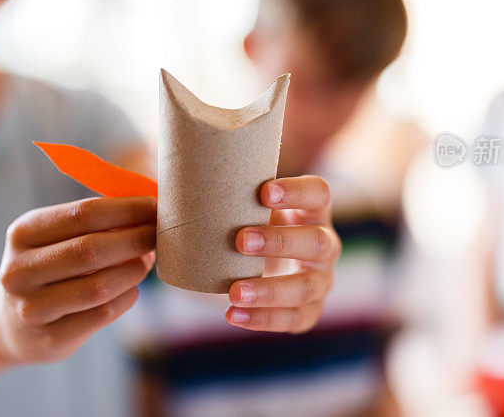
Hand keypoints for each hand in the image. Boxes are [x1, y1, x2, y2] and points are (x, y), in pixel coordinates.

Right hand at [0, 197, 155, 362]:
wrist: (13, 325)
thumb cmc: (50, 268)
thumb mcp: (56, 238)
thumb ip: (94, 222)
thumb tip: (150, 209)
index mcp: (22, 233)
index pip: (83, 213)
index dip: (127, 209)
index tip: (156, 206)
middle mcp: (19, 271)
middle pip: (91, 249)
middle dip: (135, 239)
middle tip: (159, 234)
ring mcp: (31, 309)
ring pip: (99, 286)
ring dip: (134, 270)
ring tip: (147, 260)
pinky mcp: (50, 339)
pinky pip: (103, 314)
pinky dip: (126, 296)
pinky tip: (131, 288)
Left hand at [226, 175, 339, 332]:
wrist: (250, 265)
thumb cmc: (246, 225)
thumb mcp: (243, 208)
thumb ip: (225, 197)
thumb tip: (179, 184)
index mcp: (312, 210)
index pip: (318, 193)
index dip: (297, 192)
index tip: (263, 192)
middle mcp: (325, 244)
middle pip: (318, 241)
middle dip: (280, 242)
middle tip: (240, 240)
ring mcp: (321, 280)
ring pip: (307, 287)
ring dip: (270, 290)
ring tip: (233, 291)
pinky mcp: (310, 310)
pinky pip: (294, 319)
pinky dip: (263, 319)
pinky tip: (233, 314)